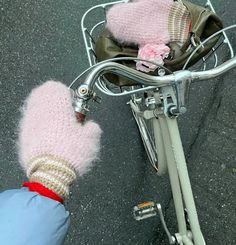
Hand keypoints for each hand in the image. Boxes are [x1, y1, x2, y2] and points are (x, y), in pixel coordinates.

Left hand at [19, 81, 101, 199]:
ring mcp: (29, 123)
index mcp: (57, 107)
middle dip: (54, 100)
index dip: (66, 93)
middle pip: (42, 93)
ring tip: (57, 125)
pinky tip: (48, 137)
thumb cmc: (70, 154)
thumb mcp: (91, 139)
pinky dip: (39, 125)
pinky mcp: (23, 136)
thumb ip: (92, 127)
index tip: (73, 104)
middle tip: (65, 112)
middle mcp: (40, 111)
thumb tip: (90, 127)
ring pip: (35, 107)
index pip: (56, 86)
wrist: (50, 174)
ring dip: (46, 112)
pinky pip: (31, 122)